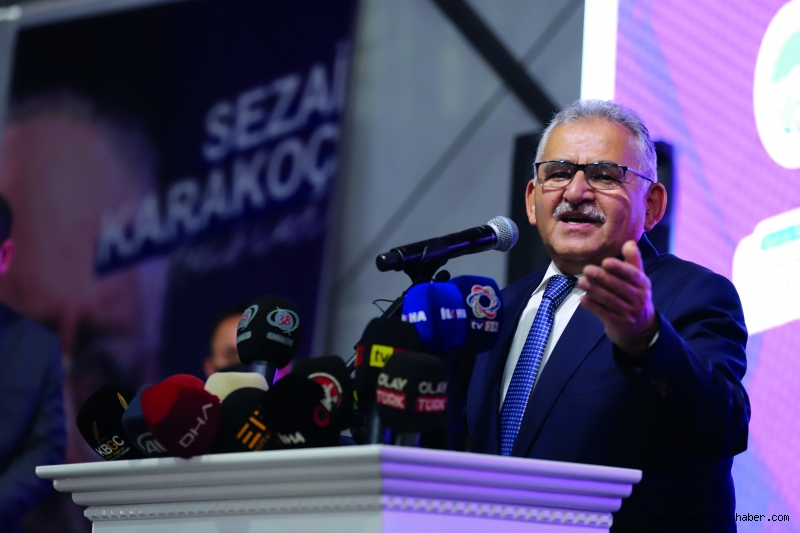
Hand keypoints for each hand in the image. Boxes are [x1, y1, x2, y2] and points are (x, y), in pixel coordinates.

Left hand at [578, 241, 658, 357]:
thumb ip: (633, 261)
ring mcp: (628, 312)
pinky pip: (604, 313)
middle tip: (587, 269)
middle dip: (602, 278)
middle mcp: (638, 298)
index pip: (633, 275)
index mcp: (643, 284)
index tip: (606, 261)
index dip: (620, 268)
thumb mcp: (638, 280)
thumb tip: (629, 242)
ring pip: (610, 300)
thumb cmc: (635, 297)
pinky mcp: (618, 323)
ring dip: (594, 290)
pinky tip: (582, 298)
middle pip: (619, 287)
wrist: (640, 329)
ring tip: (581, 281)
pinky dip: (592, 306)